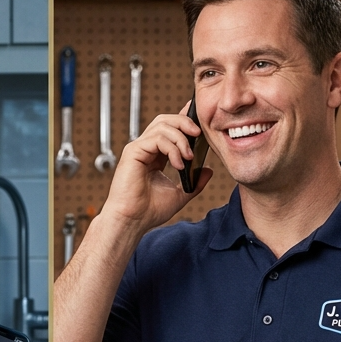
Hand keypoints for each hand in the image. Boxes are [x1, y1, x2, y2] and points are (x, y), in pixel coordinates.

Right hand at [102, 103, 212, 234]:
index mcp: (154, 156)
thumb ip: (194, 182)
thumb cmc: (148, 211)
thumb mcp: (180, 195)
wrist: (132, 221)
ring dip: (181, 138)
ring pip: (162, 125)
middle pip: (165, 120)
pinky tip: (179, 164)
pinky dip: (172, 148)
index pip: (169, 129)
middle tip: (199, 134)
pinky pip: (157, 139)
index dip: (184, 120)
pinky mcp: (133, 152)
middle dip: (184, 122)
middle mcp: (145, 149)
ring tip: (189, 156)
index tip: (199, 120)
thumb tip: (208, 170)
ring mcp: (138, 149)